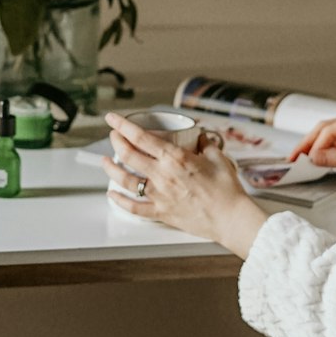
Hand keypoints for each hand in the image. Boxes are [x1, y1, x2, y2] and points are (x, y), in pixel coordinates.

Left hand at [102, 112, 266, 258]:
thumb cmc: (226, 190)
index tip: (113, 118)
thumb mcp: (217, 157)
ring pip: (125, 180)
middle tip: (113, 135)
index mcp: (175, 158)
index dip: (122, 125)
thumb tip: (199, 137)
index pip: (141, 137)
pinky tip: (112, 195)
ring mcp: (159, 195)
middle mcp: (162, 175)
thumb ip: (204, 144)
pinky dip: (120, 201)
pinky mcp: (161, 212)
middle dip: (116, 141)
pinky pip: (134, 207)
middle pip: (128, 155)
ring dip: (111, 169)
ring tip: (105, 161)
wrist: (231, 218)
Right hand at [287, 108, 335, 185]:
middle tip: (293, 155)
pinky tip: (316, 159)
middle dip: (309, 143)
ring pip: (329, 138)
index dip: (317, 143)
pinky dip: (325, 153)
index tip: (307, 157)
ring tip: (300, 158)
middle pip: (326, 130)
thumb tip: (316, 157)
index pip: (331, 129)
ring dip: (315, 148)